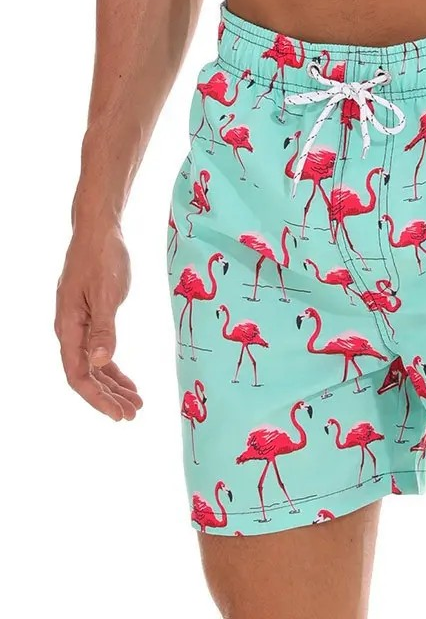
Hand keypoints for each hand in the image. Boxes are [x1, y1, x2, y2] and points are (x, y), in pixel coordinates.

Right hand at [55, 224, 142, 420]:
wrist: (100, 231)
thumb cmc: (104, 258)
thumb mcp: (108, 293)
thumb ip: (104, 328)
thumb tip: (99, 361)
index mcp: (69, 326)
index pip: (78, 374)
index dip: (98, 398)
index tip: (119, 413)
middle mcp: (69, 329)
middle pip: (86, 374)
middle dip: (108, 397)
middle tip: (134, 413)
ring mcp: (79, 324)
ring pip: (93, 365)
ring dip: (113, 385)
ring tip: (136, 402)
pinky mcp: (91, 316)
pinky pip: (99, 350)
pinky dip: (113, 367)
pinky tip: (128, 380)